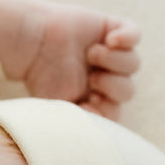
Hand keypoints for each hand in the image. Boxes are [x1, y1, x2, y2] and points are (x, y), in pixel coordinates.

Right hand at [0, 0, 140, 119]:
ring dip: (116, 61)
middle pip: (128, 90)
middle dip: (112, 86)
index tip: (88, 102)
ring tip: (92, 53)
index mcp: (93, 97)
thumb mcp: (54, 107)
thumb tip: (89, 136)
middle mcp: (105, 76)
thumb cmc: (38, 76)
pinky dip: (127, 38)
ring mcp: (110, 52)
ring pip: (133, 63)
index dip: (107, 108)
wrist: (29, 42)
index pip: (115, 110)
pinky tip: (110, 40)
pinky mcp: (110, 28)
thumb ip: (75, 123)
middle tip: (92, 79)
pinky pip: (135, 34)